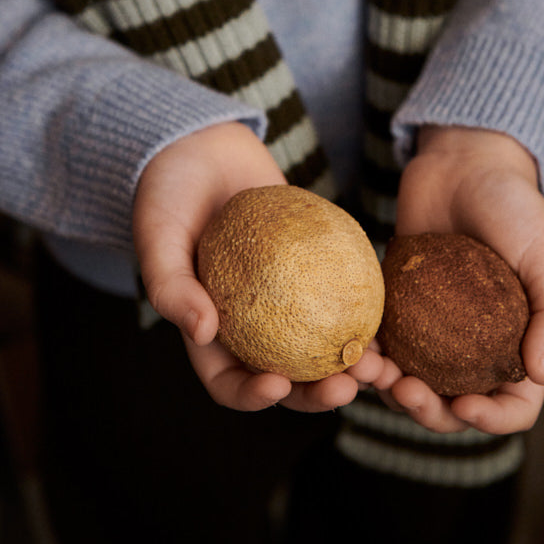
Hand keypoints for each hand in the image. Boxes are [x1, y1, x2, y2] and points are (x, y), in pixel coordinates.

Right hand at [132, 122, 392, 411]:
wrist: (200, 148)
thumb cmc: (167, 194)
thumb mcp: (157, 236)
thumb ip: (170, 285)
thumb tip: (202, 331)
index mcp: (208, 333)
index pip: (229, 382)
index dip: (253, 395)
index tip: (278, 386)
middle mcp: (250, 323)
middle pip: (287, 375)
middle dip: (318, 394)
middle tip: (347, 387)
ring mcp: (285, 297)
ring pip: (321, 343)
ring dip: (350, 361)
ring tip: (377, 364)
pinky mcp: (312, 267)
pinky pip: (340, 294)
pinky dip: (362, 309)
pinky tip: (385, 312)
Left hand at [383, 125, 543, 435]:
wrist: (464, 165)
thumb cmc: (516, 209)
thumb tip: (539, 376)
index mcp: (521, 347)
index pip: (514, 407)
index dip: (492, 420)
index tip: (464, 405)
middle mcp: (477, 349)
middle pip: (453, 407)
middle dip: (427, 412)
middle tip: (405, 390)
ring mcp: (434, 332)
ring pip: (410, 382)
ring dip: (388, 390)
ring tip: (369, 371)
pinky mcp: (397, 309)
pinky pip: (380, 345)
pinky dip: (366, 355)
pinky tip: (352, 349)